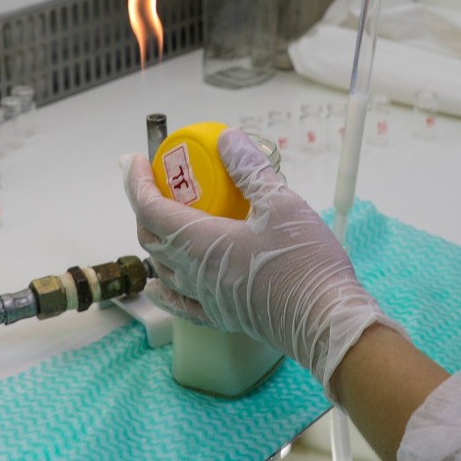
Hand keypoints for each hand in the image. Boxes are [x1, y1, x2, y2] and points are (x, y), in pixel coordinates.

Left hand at [122, 129, 402, 395]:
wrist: (324, 320)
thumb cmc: (304, 262)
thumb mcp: (281, 203)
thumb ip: (249, 169)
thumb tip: (228, 140)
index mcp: (201, 243)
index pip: (151, 209)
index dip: (137, 183)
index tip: (136, 161)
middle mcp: (194, 273)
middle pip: (151, 238)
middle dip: (145, 206)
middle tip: (156, 183)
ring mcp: (206, 298)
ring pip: (163, 267)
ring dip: (156, 239)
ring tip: (167, 218)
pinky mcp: (222, 315)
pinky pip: (180, 302)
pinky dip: (165, 287)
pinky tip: (161, 284)